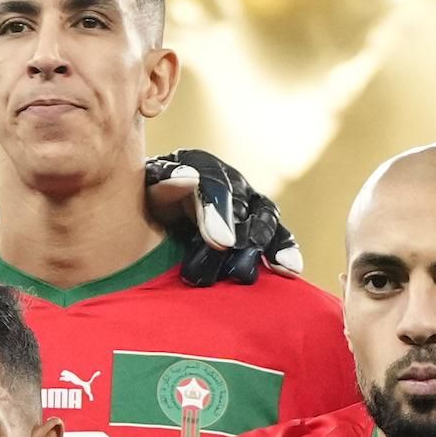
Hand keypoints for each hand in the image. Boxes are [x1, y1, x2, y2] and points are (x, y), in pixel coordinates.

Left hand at [144, 147, 299, 284]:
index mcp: (199, 165)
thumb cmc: (144, 203)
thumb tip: (189, 178)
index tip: (222, 244)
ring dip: (271, 243)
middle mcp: (230, 179)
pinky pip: (278, 234)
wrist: (150, 216)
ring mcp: (248, 201)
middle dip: (242, 237)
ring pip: (266, 216)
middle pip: (243, 206)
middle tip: (237, 271)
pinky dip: (285, 250)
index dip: (219, 214)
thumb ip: (163, 184)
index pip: (214, 186)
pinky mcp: (259, 223)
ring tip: (276, 267)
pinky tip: (291, 271)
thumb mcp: (146, 191)